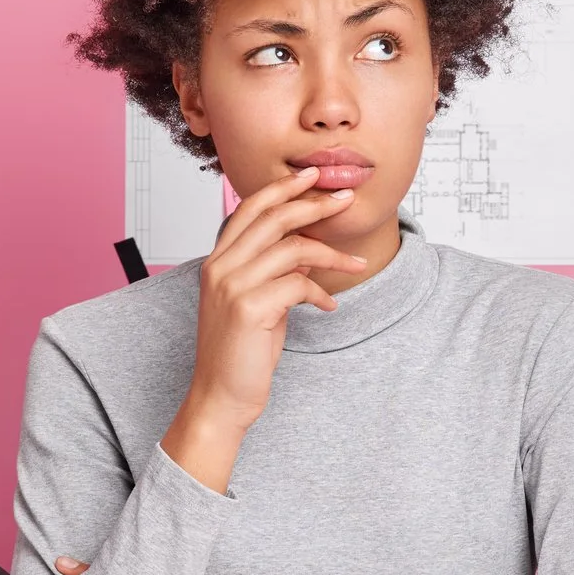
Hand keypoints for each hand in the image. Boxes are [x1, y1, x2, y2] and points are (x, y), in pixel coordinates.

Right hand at [163, 167, 364, 492]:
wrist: (221, 398)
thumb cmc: (240, 354)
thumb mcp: (255, 303)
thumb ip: (272, 272)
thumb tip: (304, 250)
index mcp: (216, 261)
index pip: (249, 208)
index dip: (282, 189)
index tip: (312, 176)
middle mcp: (220, 267)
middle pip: (273, 217)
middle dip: (313, 204)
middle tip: (344, 200)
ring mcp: (232, 286)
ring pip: (293, 248)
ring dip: (332, 254)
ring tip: (356, 262)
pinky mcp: (250, 308)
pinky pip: (299, 284)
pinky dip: (321, 292)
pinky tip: (329, 306)